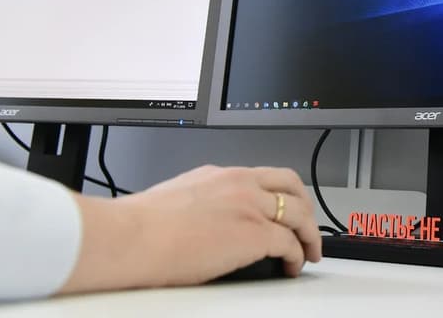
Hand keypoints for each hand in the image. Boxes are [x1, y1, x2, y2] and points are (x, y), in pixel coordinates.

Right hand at [60, 165, 322, 293]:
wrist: (133, 237)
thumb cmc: (141, 226)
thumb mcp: (179, 198)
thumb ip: (204, 202)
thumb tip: (207, 220)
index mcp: (221, 175)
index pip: (266, 176)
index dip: (284, 193)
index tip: (288, 206)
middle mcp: (240, 184)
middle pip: (292, 187)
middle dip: (306, 207)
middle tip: (308, 227)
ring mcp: (250, 206)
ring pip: (299, 213)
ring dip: (309, 234)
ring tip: (309, 251)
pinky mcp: (254, 233)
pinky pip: (290, 243)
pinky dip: (297, 256)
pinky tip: (292, 267)